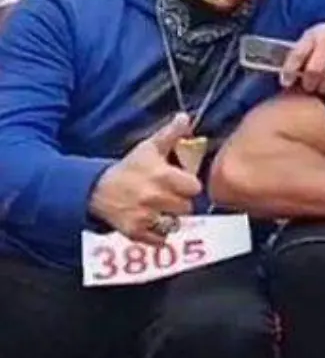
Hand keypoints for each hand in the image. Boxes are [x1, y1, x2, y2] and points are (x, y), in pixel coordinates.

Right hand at [87, 113, 201, 245]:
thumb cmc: (128, 168)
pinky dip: (158, 234)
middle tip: (167, 195)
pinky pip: (160, 240)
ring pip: (175, 224)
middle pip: (187, 207)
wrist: (95, 189)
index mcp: (161, 176)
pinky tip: (150, 221)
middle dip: (180, 202)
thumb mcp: (148, 148)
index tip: (180, 182)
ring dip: (170, 218)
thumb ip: (170, 133)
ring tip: (159, 208)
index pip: (194, 187)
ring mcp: (144, 216)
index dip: (189, 185)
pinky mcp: (135, 232)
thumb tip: (185, 117)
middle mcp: (153, 197)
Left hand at [281, 21, 324, 93]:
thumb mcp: (314, 34)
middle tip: (309, 86)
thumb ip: (303, 49)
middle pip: (314, 71)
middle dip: (309, 84)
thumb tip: (290, 71)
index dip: (289, 71)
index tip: (286, 81)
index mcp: (315, 37)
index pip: (297, 55)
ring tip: (323, 87)